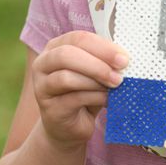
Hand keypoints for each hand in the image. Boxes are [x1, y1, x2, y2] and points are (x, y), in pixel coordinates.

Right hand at [32, 31, 128, 149]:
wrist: (72, 125)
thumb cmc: (86, 91)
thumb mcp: (96, 70)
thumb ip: (104, 60)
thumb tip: (123, 57)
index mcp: (56, 46)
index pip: (78, 38)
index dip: (103, 47)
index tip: (124, 58)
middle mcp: (43, 63)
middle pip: (67, 55)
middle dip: (97, 64)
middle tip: (120, 74)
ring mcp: (42, 86)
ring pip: (66, 77)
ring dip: (96, 81)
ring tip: (115, 86)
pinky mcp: (48, 108)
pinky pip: (72, 98)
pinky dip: (95, 97)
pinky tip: (107, 99)